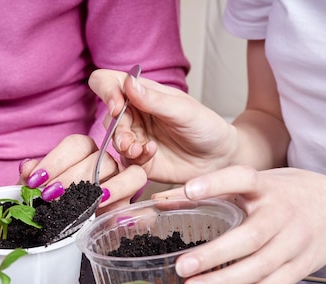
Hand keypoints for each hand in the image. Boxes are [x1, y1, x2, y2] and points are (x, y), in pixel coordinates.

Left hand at [18, 134, 146, 213]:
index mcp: (84, 152)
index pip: (76, 145)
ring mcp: (124, 185)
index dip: (56, 161)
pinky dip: (138, 215)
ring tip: (94, 203)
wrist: (63, 230)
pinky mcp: (130, 209)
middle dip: (74, 178)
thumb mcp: (37, 192)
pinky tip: (120, 220)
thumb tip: (27, 168)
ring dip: (115, 188)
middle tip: (52, 196)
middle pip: (101, 160)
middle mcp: (107, 164)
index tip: (36, 180)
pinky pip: (144, 209)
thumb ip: (32, 178)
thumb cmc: (50, 204)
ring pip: (133, 176)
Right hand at [88, 69, 236, 183]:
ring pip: (112, 139)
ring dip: (122, 144)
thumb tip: (128, 82)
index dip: (106, 91)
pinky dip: (134, 157)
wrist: (219, 159)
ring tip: (140, 149)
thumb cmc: (206, 127)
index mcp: (142, 93)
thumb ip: (154, 100)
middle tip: (129, 139)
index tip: (117, 106)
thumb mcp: (183, 110)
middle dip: (116, 128)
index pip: (108, 82)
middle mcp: (134, 114)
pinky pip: (124, 159)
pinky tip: (150, 154)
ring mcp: (135, 137)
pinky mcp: (138, 159)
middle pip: (107, 116)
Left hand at [155, 165, 325, 283]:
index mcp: (268, 187)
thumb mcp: (259, 182)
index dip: (217, 183)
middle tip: (181, 266)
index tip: (189, 190)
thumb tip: (161, 201)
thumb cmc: (289, 194)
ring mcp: (293, 244)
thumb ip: (212, 190)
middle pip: (250, 237)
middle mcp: (283, 214)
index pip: (243, 178)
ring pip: (259, 268)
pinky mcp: (298, 269)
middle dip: (214, 254)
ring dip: (223, 283)